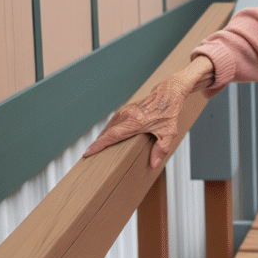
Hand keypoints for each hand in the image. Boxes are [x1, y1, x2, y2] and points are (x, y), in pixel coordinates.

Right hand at [82, 56, 214, 168]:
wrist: (169, 92)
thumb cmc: (169, 112)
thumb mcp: (169, 132)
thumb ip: (160, 149)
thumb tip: (153, 165)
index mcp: (135, 122)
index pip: (112, 136)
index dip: (99, 145)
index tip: (87, 153)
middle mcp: (126, 116)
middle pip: (107, 133)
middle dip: (97, 145)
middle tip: (89, 158)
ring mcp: (124, 111)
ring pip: (109, 127)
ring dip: (102, 138)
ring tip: (96, 151)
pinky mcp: (125, 110)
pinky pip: (113, 123)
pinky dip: (108, 131)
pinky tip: (107, 139)